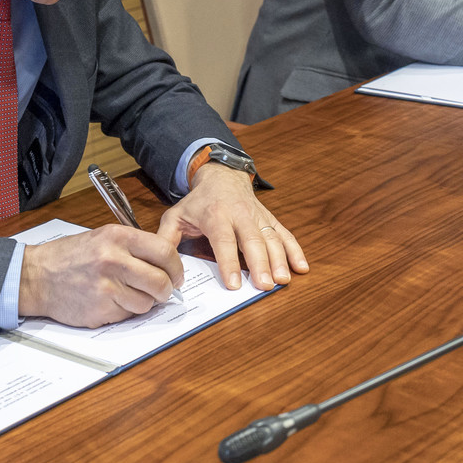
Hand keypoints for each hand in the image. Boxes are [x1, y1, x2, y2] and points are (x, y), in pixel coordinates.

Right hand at [16, 225, 184, 327]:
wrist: (36, 276)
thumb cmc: (70, 256)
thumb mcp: (103, 237)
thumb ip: (134, 247)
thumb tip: (166, 263)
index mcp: (118, 237)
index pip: (165, 252)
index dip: (176, 267)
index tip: (176, 275)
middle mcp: (114, 260)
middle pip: (161, 282)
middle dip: (167, 289)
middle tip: (163, 290)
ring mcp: (107, 287)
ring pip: (147, 303)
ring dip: (144, 302)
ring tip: (129, 294)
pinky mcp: (100, 309)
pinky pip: (127, 315)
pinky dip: (124, 311)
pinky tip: (110, 301)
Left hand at [158, 162, 308, 290]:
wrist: (222, 175)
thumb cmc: (198, 202)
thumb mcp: (176, 215)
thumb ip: (166, 238)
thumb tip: (161, 264)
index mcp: (215, 215)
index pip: (223, 241)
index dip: (228, 263)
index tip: (234, 284)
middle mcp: (240, 215)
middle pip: (252, 241)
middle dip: (260, 264)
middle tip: (265, 286)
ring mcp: (258, 216)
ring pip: (272, 238)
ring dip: (279, 260)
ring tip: (283, 280)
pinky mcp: (270, 218)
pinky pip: (285, 234)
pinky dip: (295, 250)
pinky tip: (301, 267)